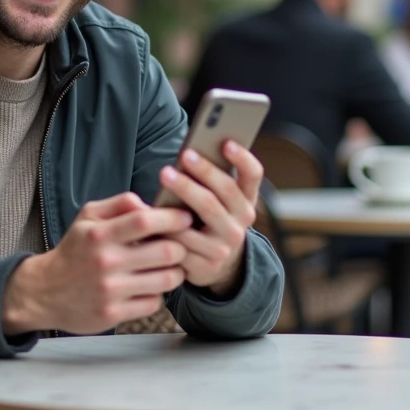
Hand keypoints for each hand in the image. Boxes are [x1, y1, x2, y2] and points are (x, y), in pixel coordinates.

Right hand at [1, 192, 190, 335]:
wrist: (44, 291)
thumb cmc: (75, 249)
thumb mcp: (88, 217)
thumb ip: (120, 204)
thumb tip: (151, 205)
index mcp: (99, 234)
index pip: (145, 220)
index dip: (172, 218)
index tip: (185, 218)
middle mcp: (105, 262)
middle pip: (165, 251)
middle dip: (180, 247)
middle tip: (179, 246)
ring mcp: (110, 291)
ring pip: (166, 280)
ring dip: (175, 272)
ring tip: (169, 267)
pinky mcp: (113, 314)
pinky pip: (153, 303)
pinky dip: (157, 294)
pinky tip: (149, 288)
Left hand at [156, 141, 262, 295]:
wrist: (215, 267)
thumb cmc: (208, 221)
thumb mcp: (218, 203)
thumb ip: (210, 181)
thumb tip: (189, 152)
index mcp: (246, 200)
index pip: (253, 175)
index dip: (243, 158)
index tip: (226, 142)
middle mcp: (241, 222)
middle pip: (225, 190)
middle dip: (205, 170)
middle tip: (185, 155)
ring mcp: (225, 244)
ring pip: (204, 212)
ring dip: (184, 190)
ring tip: (166, 174)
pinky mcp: (206, 264)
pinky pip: (184, 238)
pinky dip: (169, 222)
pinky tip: (156, 206)